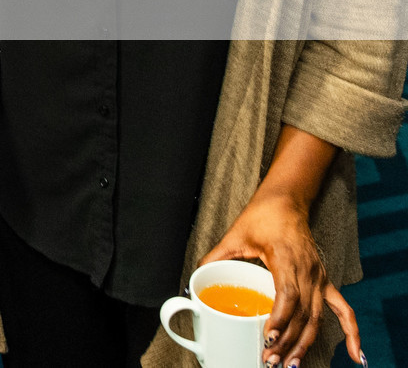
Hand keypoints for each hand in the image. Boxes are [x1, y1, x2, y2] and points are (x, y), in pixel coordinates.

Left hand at [201, 191, 362, 365]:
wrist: (286, 201)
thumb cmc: (262, 216)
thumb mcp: (235, 234)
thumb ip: (216, 256)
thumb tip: (198, 276)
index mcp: (285, 258)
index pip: (288, 295)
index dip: (281, 319)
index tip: (268, 336)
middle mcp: (307, 270)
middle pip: (303, 314)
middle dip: (288, 341)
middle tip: (271, 359)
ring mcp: (318, 277)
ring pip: (317, 318)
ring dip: (306, 343)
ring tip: (291, 364)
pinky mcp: (324, 280)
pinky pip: (342, 309)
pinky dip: (351, 332)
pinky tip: (354, 354)